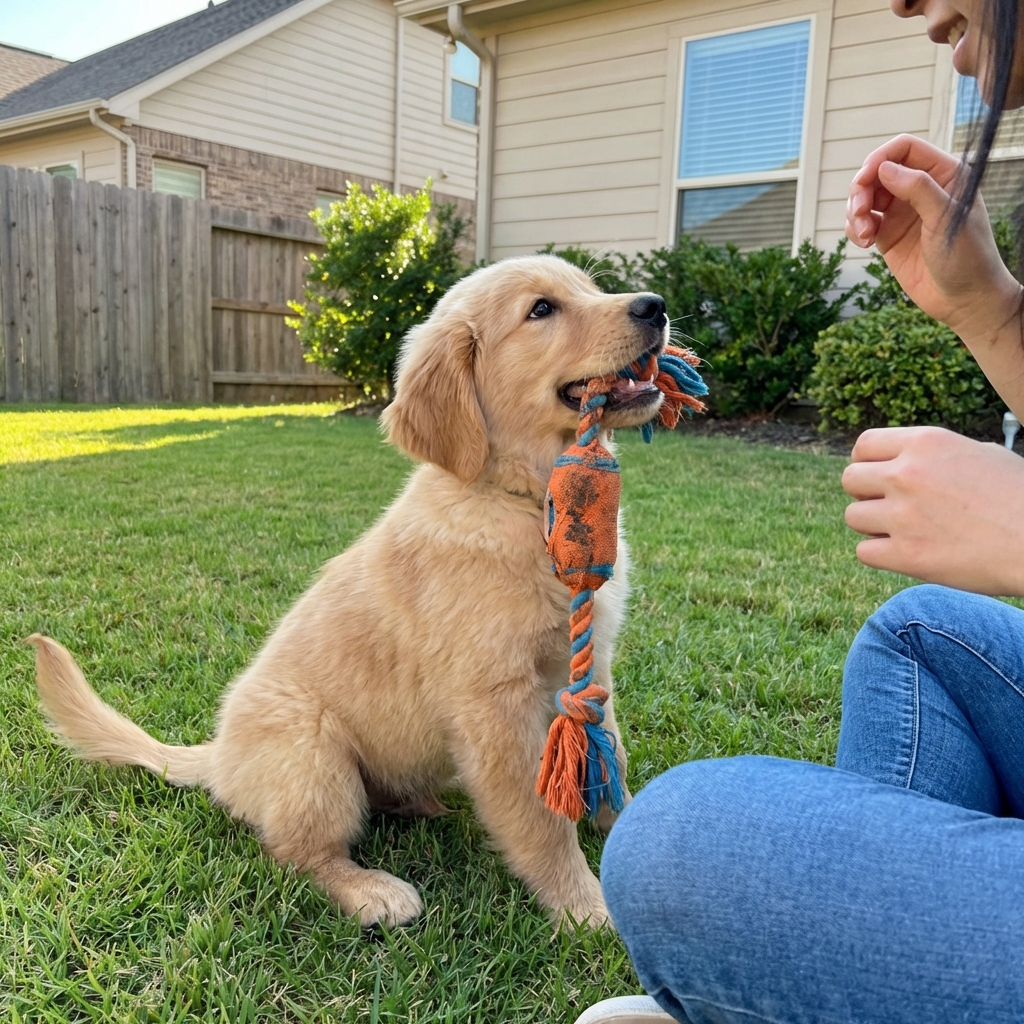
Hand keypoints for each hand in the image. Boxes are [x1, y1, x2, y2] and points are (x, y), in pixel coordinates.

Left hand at [842, 426, 1023, 595]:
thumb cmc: (1018, 497)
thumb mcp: (982, 454)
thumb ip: (938, 455)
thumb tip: (911, 459)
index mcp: (926, 443)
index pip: (864, 446)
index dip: (867, 463)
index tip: (879, 478)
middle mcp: (908, 474)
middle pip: (850, 480)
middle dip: (866, 494)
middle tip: (891, 507)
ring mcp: (903, 515)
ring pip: (853, 517)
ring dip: (873, 525)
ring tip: (905, 531)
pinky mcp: (906, 555)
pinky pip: (864, 551)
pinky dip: (880, 554)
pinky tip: (907, 552)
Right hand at [846, 134, 1020, 344]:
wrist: (964, 300)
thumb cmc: (968, 258)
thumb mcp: (946, 219)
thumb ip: (918, 188)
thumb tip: (884, 168)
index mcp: (944, 175)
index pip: (905, 149)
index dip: (880, 158)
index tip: (864, 178)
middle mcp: (920, 189)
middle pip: (878, 171)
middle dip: (861, 189)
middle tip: (858, 211)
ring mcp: (903, 212)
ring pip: (865, 196)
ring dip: (855, 211)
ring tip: (862, 234)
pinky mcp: (888, 236)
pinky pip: (861, 222)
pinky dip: (854, 229)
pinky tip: (863, 243)